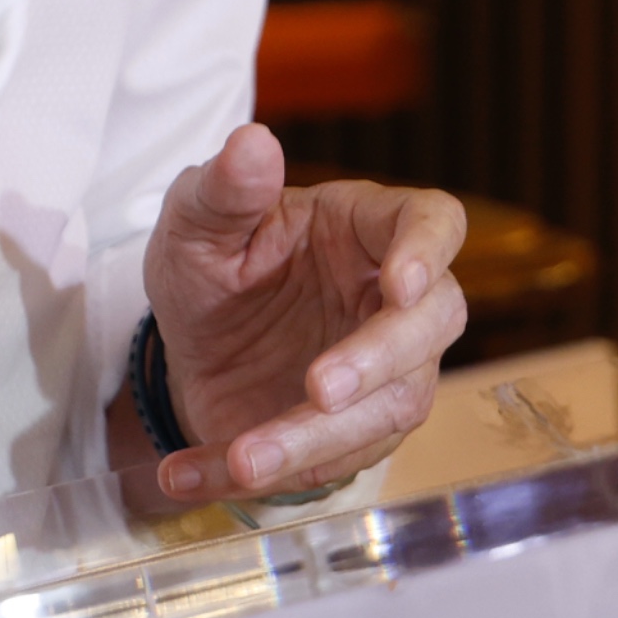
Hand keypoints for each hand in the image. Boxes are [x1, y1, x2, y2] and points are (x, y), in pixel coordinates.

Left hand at [141, 124, 465, 500]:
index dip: (429, 250)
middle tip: (316, 389)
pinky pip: (331, 463)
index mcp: (360, 225)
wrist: (186, 345)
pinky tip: (193, 473)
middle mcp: (386, 296)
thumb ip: (224, 188)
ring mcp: (383, 371)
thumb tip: (253, 142)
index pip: (431, 220)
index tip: (401, 282)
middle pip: (429, 326)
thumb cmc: (209, 261)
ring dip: (317, 440)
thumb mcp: (195, 221)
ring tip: (242, 456)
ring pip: (389, 409)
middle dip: (377, 362)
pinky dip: (264, 475)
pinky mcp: (358, 432)